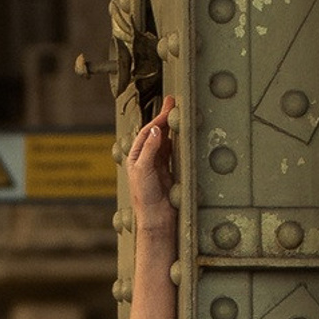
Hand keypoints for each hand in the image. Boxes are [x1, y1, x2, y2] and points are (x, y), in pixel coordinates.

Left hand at [125, 94, 176, 227]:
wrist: (157, 218)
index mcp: (136, 157)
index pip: (147, 133)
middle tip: (174, 101)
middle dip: (164, 118)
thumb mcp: (144, 170)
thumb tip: (155, 131)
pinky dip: (177, 140)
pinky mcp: (168, 171)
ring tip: (178, 112)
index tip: (168, 109)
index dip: (157, 120)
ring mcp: (157, 164)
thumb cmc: (145, 197)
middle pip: (156, 133)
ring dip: (171, 126)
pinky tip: (182, 132)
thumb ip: (150, 150)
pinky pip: (173, 151)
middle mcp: (146, 159)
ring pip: (165, 140)